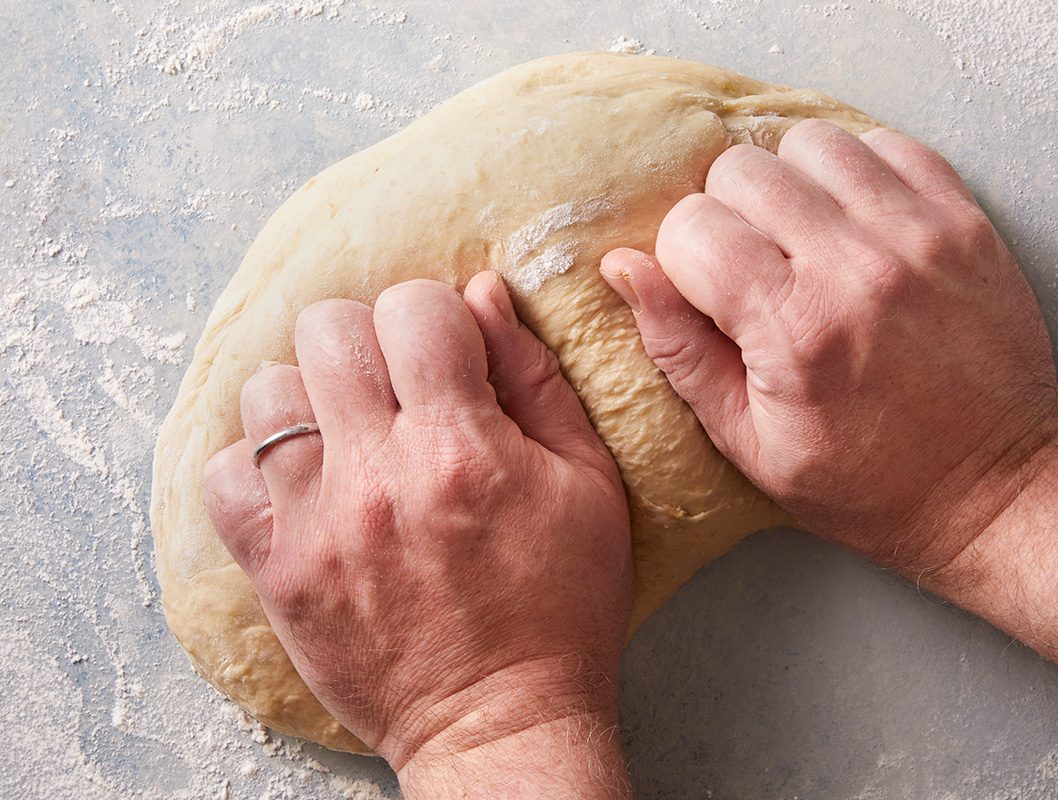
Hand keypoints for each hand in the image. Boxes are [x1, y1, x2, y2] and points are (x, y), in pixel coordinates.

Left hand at [202, 273, 631, 793]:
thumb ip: (535, 379)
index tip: (447, 356)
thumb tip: (483, 293)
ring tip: (348, 437)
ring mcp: (318, 526)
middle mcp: (379, 477)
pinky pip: (222, 476)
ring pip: (266, 392)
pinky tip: (305, 485)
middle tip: (394, 389)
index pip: (412, 306)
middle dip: (366, 341)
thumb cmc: (561, 604)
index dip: (433, 317)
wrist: (501, 721)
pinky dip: (257, 467)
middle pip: (325, 329)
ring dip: (310, 399)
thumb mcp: (588, 484)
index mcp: (463, 448)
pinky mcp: (279, 571)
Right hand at [601, 120, 1057, 575]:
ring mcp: (918, 234)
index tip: (711, 298)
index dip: (683, 262)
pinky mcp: (964, 220)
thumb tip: (624, 268)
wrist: (993, 487)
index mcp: (794, 329)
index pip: (691, 227)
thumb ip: (679, 350)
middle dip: (728, 216)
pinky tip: (855, 226)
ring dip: (790, 184)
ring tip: (803, 240)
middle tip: (755, 270)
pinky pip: (884, 144)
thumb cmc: (866, 482)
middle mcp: (856, 266)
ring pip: (810, 141)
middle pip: (742, 170)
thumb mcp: (749, 442)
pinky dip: (855, 174)